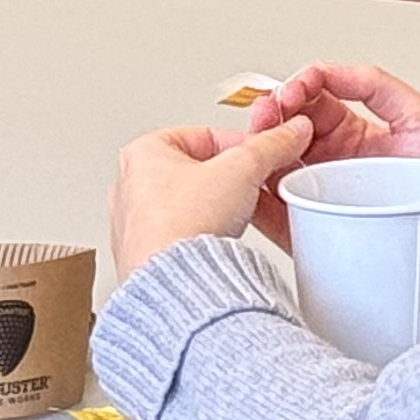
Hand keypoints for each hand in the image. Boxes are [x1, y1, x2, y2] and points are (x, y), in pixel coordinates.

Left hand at [108, 116, 314, 282]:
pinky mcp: (144, 256)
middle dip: (229, 179)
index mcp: (141, 153)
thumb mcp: (242, 170)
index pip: (205, 135)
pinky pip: (181, 235)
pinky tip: (217, 242)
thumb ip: (270, 146)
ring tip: (232, 217)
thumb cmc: (185, 226)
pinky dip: (202, 235)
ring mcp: (134, 225)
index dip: (241, 145)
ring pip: (189, 204)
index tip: (262, 156)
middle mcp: (129, 187)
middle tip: (249, 187)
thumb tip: (289, 134)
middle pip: (197, 170)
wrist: (175, 285)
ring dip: (216, 208)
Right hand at [238, 63, 419, 281]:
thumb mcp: (418, 116)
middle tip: (266, 113)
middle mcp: (328, 159)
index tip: (291, 91)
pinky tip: (250, 183)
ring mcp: (314, 192)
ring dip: (254, 150)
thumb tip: (330, 71)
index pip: (311, 100)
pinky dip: (253, 196)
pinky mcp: (306, 227)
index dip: (296, 89)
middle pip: (283, 129)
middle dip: (269, 115)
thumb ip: (376, 84)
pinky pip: (270, 210)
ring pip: (269, 165)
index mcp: (349, 131)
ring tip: (254, 143)